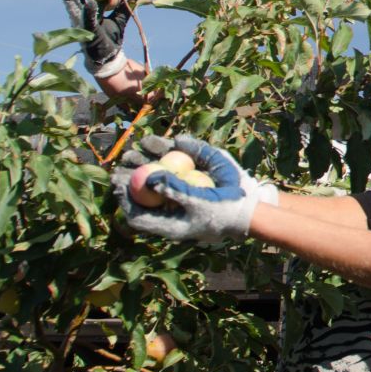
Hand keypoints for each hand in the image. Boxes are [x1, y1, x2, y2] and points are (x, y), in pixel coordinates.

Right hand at [61, 0, 133, 79]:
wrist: (111, 57)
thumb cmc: (111, 39)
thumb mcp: (120, 20)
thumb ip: (125, 8)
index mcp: (88, 12)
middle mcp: (82, 16)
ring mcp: (82, 24)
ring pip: (74, 7)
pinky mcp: (88, 32)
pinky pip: (88, 20)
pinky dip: (89, 11)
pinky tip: (90, 3)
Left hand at [110, 135, 278, 243]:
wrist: (252, 208)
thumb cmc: (227, 208)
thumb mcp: (201, 200)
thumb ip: (176, 190)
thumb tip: (150, 178)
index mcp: (170, 226)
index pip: (137, 216)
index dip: (124, 199)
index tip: (118, 181)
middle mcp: (171, 214)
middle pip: (142, 198)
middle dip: (130, 179)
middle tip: (124, 161)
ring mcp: (180, 202)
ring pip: (154, 185)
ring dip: (145, 166)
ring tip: (137, 149)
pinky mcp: (190, 189)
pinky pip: (171, 175)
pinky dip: (163, 160)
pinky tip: (158, 145)